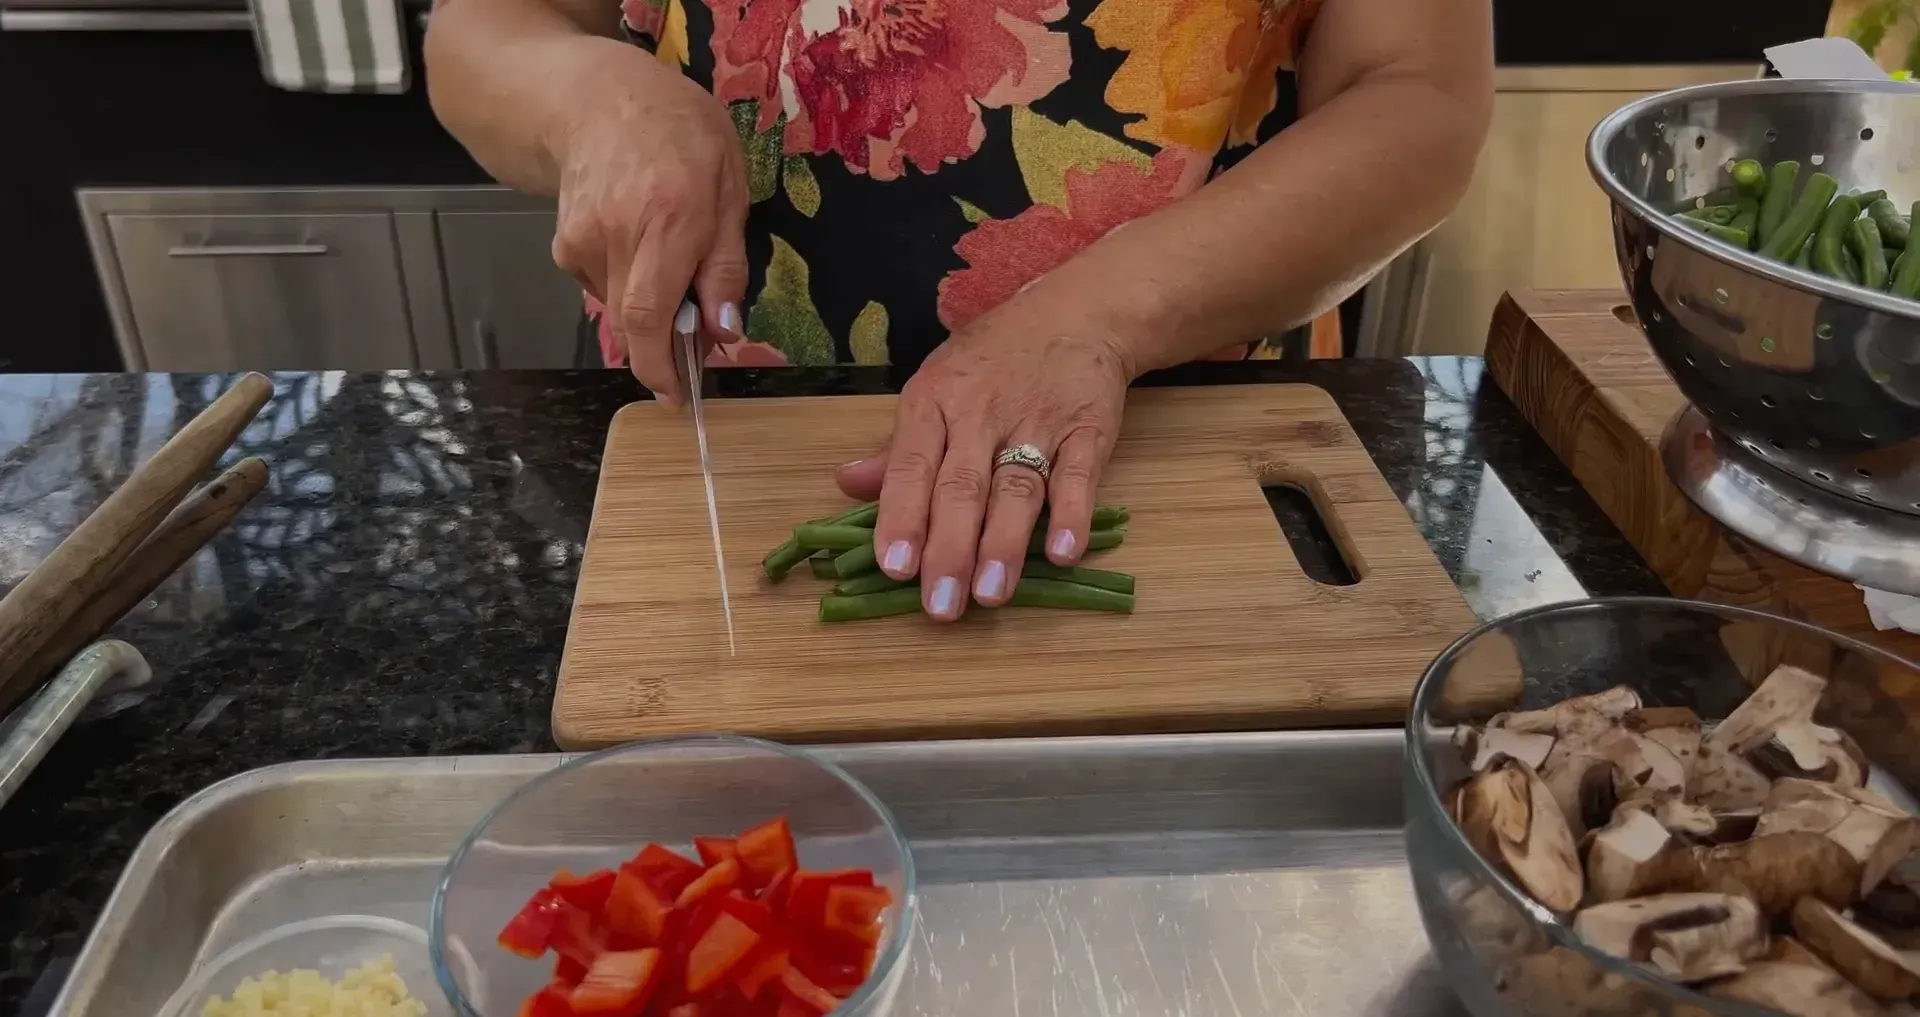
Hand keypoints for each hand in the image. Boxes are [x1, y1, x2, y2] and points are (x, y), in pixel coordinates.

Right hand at [550, 51, 748, 403]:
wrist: (597, 99)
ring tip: (669, 264)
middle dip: (664, 346)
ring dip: (648, 308)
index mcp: (667, 222)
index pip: (649, 316)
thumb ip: (727, 265)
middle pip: (632, 324)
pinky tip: (639, 245)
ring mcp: (582, 242)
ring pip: (617, 307)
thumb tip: (725, 330)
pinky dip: (626, 285)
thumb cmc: (680, 135)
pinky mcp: (563, 246)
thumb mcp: (730, 189)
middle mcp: (616, 238)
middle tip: (693, 334)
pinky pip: (601, 286)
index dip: (660, 367)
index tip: (677, 395)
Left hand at [834, 295, 1131, 621]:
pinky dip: (1072, 515)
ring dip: (1003, 543)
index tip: (893, 567)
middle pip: (962, 486)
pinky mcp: (1088, 429)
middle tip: (940, 605)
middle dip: (949, 548)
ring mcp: (1037, 421)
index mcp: (934, 401)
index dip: (901, 516)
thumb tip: (846, 485)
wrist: (1077, 313)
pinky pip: (1079, 476)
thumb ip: (897, 449)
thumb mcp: (936, 388)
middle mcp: (981, 412)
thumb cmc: (993, 360)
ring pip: (1016, 488)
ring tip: (991, 594)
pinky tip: (1062, 554)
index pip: (911, 465)